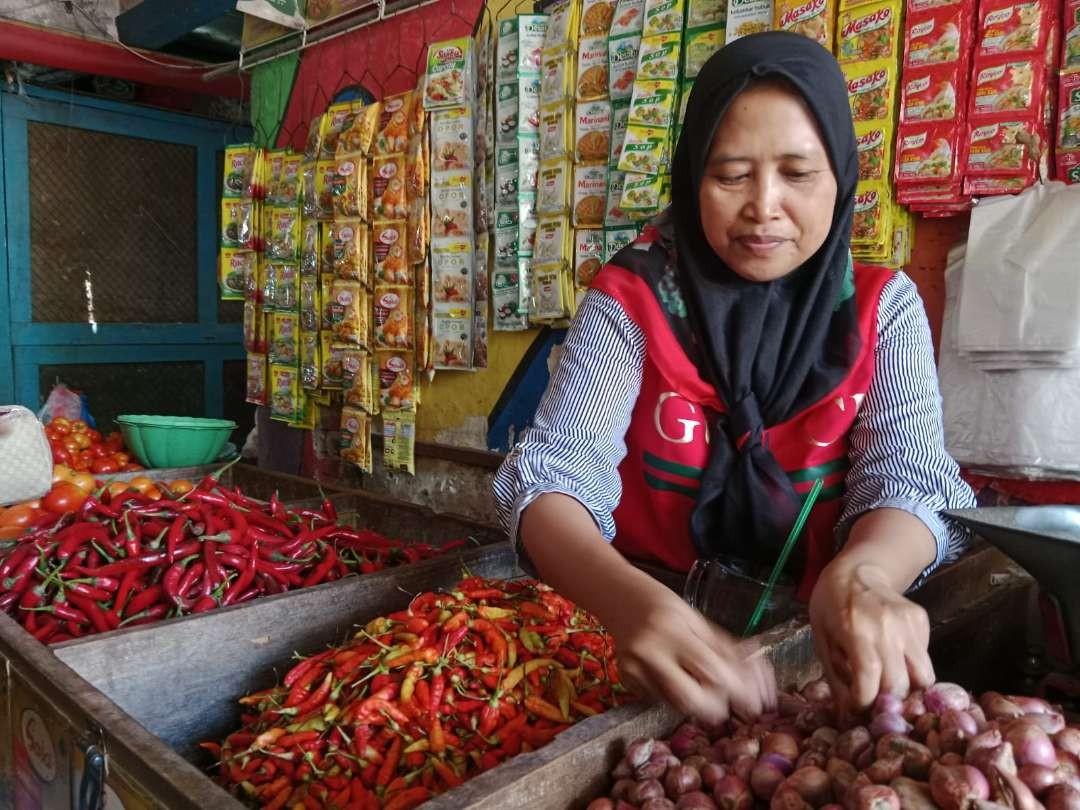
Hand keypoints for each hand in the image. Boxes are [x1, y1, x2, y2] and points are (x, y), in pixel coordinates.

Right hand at [605, 576, 776, 725]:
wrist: (618, 597)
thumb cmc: (664, 606)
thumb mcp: (695, 619)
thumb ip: (722, 648)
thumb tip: (754, 680)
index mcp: (672, 629)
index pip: (710, 669)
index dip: (736, 689)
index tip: (753, 700)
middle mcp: (649, 651)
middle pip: (689, 698)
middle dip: (715, 708)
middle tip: (725, 705)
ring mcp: (633, 668)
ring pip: (675, 704)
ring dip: (697, 704)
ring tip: (701, 688)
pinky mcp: (625, 680)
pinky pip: (660, 700)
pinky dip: (676, 698)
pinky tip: (675, 680)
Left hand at [809, 559, 934, 712]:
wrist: (856, 570)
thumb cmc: (830, 606)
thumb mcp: (822, 641)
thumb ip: (836, 680)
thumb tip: (848, 719)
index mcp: (857, 632)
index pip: (871, 681)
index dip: (866, 703)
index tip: (858, 709)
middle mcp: (888, 628)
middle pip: (900, 684)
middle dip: (887, 703)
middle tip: (875, 704)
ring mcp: (909, 624)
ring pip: (923, 676)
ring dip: (907, 690)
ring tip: (889, 689)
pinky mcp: (922, 621)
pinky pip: (924, 658)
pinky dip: (912, 669)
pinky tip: (894, 662)